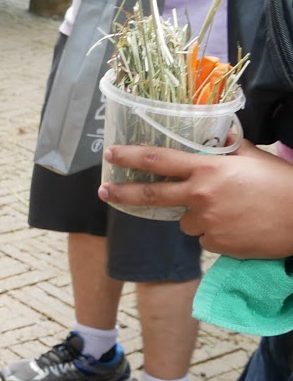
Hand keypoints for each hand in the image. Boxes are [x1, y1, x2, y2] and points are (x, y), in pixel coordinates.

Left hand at [99, 141, 292, 257]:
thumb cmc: (283, 184)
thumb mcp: (254, 158)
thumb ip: (228, 149)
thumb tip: (216, 136)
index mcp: (209, 170)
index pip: (159, 161)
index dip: (131, 157)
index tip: (110, 154)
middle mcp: (201, 196)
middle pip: (152, 196)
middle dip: (123, 193)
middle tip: (104, 192)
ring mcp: (207, 222)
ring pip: (185, 221)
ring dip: (197, 216)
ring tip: (229, 210)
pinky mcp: (216, 244)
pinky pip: (205, 238)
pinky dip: (215, 233)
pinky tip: (239, 225)